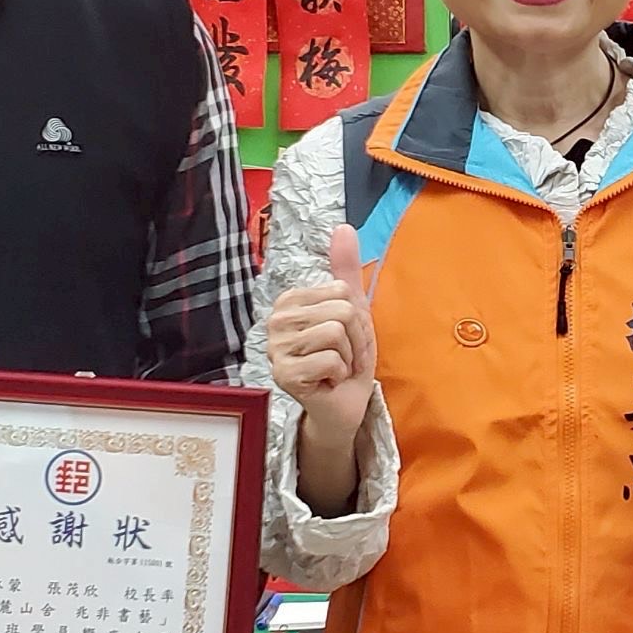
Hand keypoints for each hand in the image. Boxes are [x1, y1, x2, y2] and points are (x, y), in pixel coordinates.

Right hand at [267, 224, 377, 447]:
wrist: (344, 405)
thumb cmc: (347, 358)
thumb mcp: (353, 310)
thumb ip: (346, 268)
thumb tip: (343, 227)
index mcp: (290, 301)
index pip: (342, 291)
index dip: (356, 317)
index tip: (346, 337)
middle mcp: (276, 321)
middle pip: (342, 311)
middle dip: (356, 339)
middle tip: (343, 357)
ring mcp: (276, 349)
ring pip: (336, 332)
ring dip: (349, 357)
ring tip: (336, 369)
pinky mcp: (283, 374)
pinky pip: (331, 359)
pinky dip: (340, 374)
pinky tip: (328, 382)